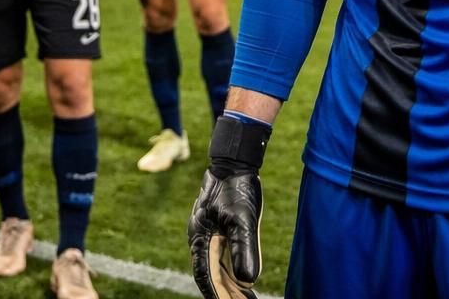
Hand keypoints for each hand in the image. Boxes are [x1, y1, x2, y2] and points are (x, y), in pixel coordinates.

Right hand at [189, 171, 262, 298]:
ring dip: (230, 285)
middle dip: (225, 293)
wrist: (234, 163)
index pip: (205, 275)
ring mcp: (209, 234)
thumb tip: (248, 279)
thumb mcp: (243, 219)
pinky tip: (244, 280)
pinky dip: (232, 271)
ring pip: (217, 268)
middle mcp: (201, 238)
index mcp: (200, 237)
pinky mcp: (218, 230)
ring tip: (247, 298)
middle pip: (210, 275)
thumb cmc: (236, 188)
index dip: (216, 294)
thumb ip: (244, 248)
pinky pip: (222, 257)